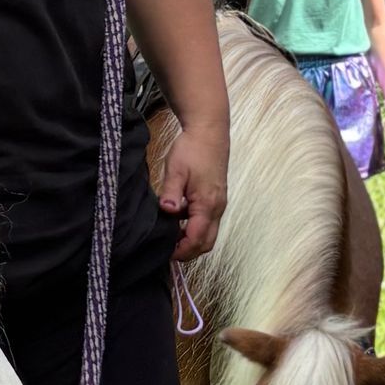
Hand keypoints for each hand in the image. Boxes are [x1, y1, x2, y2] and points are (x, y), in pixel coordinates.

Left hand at [157, 122, 227, 262]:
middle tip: (168, 250)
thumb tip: (168, 211)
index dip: (182, 250)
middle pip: (207, 242)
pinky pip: (208, 222)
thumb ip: (171, 192)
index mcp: (207, 203)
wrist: (209, 132)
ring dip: (192, 240)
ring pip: (209, 233)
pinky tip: (178, 220)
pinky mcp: (216, 199)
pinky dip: (195, 228)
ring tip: (171, 236)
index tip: (166, 253)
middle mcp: (217, 207)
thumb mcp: (176, 169)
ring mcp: (219, 204)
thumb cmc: (192, 149)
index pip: (197, 239)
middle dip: (189, 251)